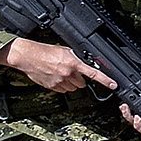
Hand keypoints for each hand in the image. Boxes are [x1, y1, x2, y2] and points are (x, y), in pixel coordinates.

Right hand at [0, 36, 115, 97]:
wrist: (27, 56)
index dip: (105, 80)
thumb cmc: (44, 51)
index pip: (93, 73)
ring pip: (73, 88)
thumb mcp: (64, 50)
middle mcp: (67, 73)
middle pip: (82, 83)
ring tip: (61, 73)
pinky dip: (61, 86)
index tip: (113, 85)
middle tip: (71, 71)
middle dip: (79, 79)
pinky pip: (63, 90)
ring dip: (71, 83)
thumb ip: (76, 58)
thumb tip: (85, 63)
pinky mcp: (52, 87)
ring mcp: (59, 82)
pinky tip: (55, 77)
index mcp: (72, 63)